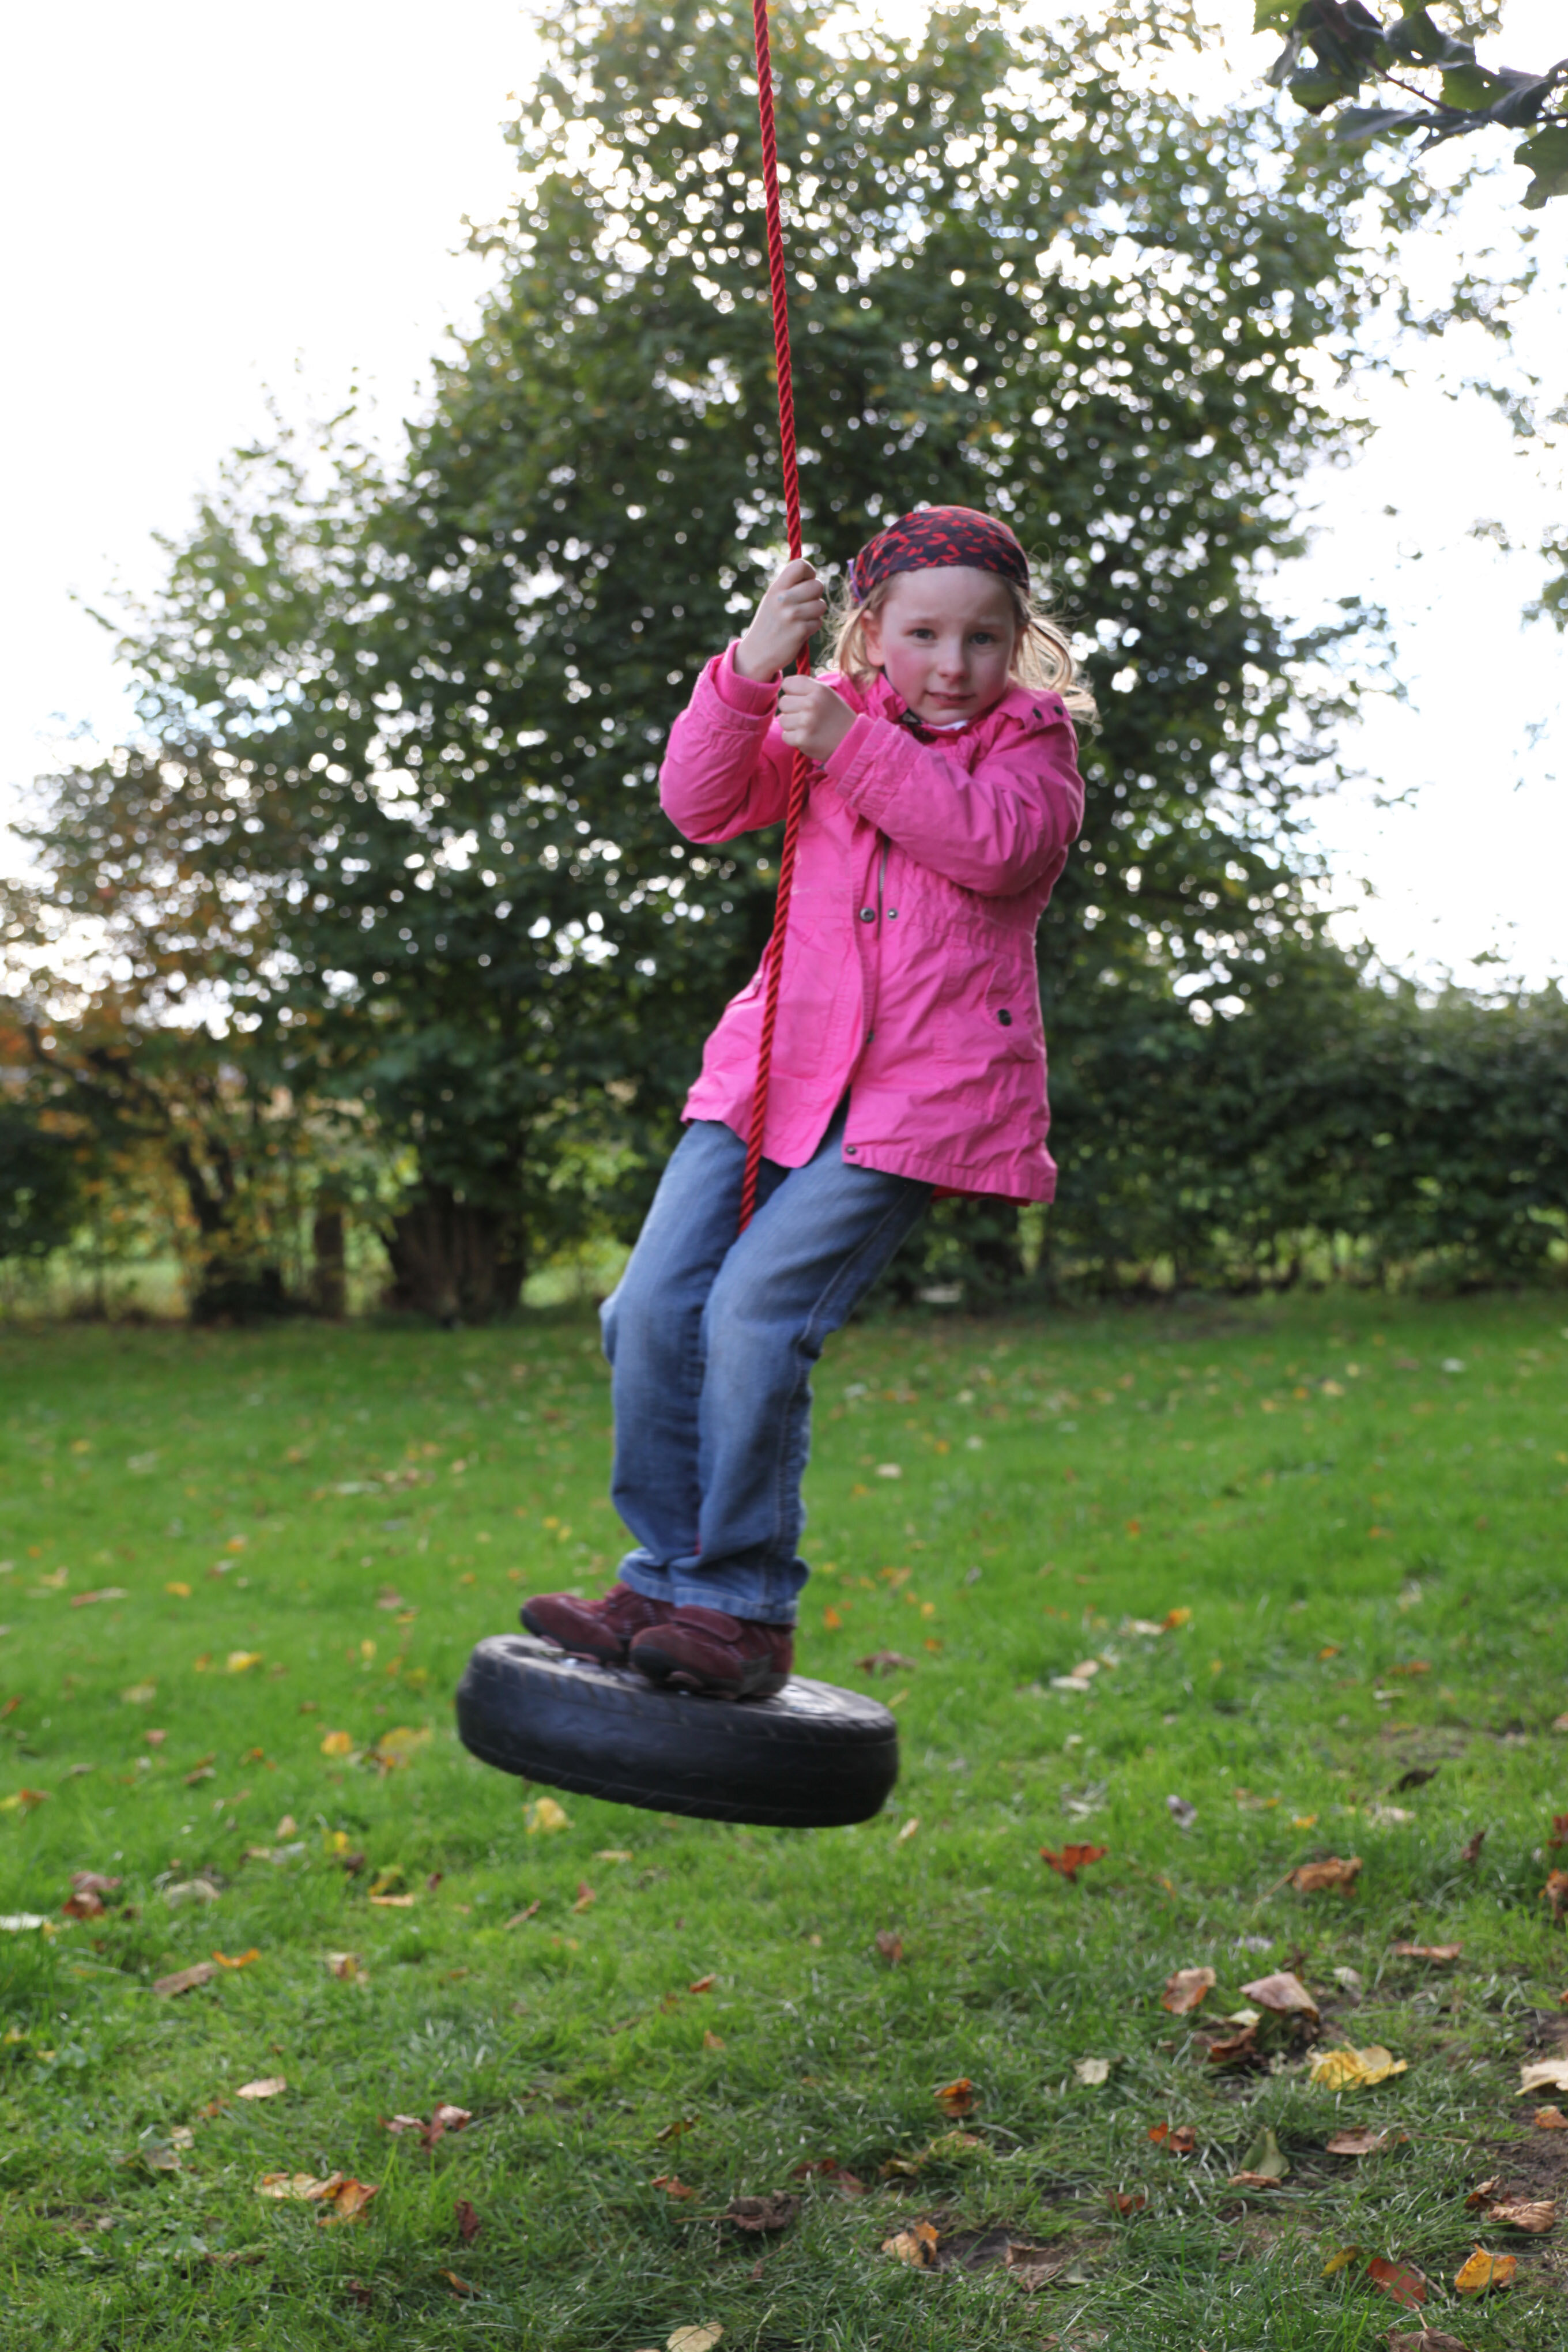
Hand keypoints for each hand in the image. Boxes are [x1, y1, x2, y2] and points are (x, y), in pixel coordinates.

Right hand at [733, 557, 826, 680]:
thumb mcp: (772, 600)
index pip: (800, 565)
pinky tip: (799, 631)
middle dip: (816, 595)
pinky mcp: (800, 631)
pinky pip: (818, 622)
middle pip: (817, 585)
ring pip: (821, 605)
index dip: (809, 572)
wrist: (756, 654)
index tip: (806, 582)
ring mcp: (792, 615)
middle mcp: (783, 599)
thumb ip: (789, 587)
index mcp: (776, 588)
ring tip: (801, 619)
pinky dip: (812, 627)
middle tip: (806, 604)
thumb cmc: (769, 624)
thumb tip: (812, 576)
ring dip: (815, 613)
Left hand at [777, 674, 855, 762]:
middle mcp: (811, 703)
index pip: (787, 683)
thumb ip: (807, 687)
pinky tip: (807, 737)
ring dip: (792, 725)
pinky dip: (794, 738)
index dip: (792, 692)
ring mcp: (806, 722)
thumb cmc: (837, 716)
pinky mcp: (802, 739)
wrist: (852, 742)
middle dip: (792, 710)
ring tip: (808, 728)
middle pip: (783, 702)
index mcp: (818, 690)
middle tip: (807, 716)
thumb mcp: (827, 694)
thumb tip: (785, 684)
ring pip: (783, 720)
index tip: (801, 699)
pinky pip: (785, 736)